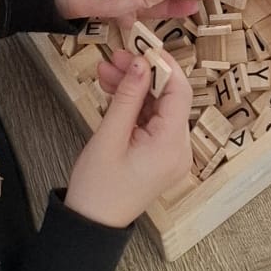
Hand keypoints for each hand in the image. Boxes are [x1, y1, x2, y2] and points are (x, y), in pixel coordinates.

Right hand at [64, 52, 192, 225]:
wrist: (90, 224)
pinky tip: (113, 90)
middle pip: (169, 98)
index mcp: (171, 146)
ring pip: (158, 107)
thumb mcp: (109, 136)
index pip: (180, 93)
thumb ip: (128, 96)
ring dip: (135, 88)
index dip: (163, 65)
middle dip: (143, 74)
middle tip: (115, 57)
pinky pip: (151, 121)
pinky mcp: (159, 155)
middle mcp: (178, 149)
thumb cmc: (97, 188)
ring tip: (106, 71)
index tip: (142, 46)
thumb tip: (141, 63)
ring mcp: (170, 153)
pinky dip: (134, 105)